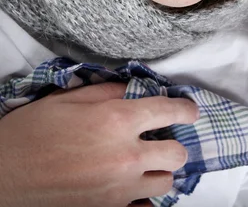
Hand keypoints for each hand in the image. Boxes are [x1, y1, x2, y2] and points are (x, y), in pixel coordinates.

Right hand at [0, 83, 198, 206]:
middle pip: (176, 153)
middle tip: (162, 139)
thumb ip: (111, 91)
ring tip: (146, 164)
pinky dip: (144, 197)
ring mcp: (118, 189)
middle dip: (173, 143)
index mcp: (119, 120)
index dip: (186, 110)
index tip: (190, 111)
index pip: (170, 112)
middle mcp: (126, 156)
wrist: (2, 176)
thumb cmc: (33, 131)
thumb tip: (136, 90)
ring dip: (160, 171)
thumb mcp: (71, 99)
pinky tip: (134, 187)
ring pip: (165, 183)